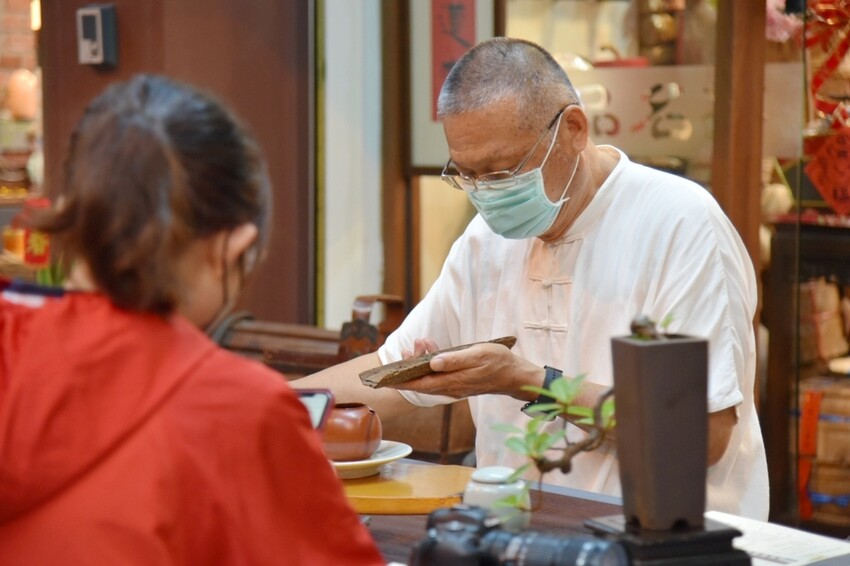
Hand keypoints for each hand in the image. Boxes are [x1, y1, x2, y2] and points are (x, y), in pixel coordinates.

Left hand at [394, 340, 542, 400]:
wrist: (515, 376)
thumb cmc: (498, 362)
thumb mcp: (477, 355)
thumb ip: (454, 360)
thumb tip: (433, 363)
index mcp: (452, 381)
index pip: (419, 384)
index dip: (400, 381)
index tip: (383, 379)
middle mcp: (450, 387)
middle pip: (421, 381)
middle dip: (408, 366)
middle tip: (408, 348)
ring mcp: (454, 386)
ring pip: (429, 378)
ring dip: (419, 363)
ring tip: (420, 343)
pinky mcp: (458, 383)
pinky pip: (438, 376)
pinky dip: (430, 365)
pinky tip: (430, 352)